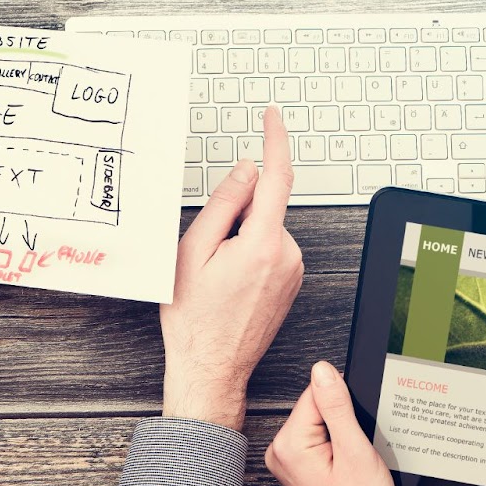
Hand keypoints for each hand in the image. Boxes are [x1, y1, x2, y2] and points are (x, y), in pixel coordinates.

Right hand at [160, 104, 302, 429]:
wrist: (210, 367)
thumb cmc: (195, 320)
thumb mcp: (193, 251)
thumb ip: (224, 204)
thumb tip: (246, 171)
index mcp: (263, 244)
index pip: (277, 177)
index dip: (275, 140)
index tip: (272, 117)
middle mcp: (287, 256)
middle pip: (263, 206)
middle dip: (235, 214)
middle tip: (207, 253)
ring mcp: (292, 271)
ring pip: (265, 228)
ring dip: (240, 238)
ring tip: (216, 276)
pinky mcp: (291, 282)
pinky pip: (269, 249)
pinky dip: (249, 253)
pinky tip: (229, 283)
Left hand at [266, 360, 402, 485]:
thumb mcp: (356, 452)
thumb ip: (337, 407)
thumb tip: (323, 369)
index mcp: (289, 445)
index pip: (316, 394)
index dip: (345, 407)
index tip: (355, 435)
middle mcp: (280, 450)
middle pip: (316, 406)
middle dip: (343, 422)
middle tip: (354, 455)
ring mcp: (287, 459)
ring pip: (320, 420)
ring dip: (342, 434)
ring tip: (350, 465)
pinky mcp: (298, 464)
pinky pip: (319, 436)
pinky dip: (338, 445)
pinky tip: (345, 467)